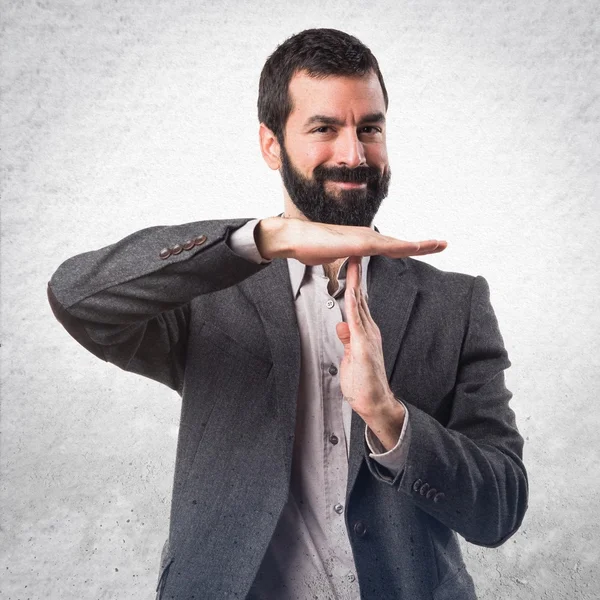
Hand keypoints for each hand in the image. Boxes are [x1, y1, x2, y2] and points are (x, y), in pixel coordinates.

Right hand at [255, 216, 446, 265]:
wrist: (294, 238)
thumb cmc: (309, 246)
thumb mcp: (332, 256)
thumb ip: (342, 259)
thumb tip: (345, 261)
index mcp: (362, 242)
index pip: (391, 247)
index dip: (409, 248)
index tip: (426, 247)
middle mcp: (367, 237)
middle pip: (400, 243)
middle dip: (423, 244)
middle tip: (444, 243)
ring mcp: (364, 239)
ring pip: (397, 243)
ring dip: (419, 244)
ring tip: (438, 244)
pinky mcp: (358, 242)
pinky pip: (385, 246)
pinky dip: (402, 246)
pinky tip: (417, 247)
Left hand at [335, 257, 404, 445]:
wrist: (376, 404)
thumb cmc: (364, 384)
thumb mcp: (350, 358)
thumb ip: (347, 341)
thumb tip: (341, 326)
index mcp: (365, 332)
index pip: (357, 302)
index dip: (352, 282)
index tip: (348, 265)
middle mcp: (369, 331)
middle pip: (360, 297)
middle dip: (355, 274)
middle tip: (353, 250)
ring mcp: (368, 337)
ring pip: (360, 305)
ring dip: (355, 283)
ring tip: (353, 262)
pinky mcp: (365, 347)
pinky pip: (358, 323)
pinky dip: (355, 306)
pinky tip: (352, 292)